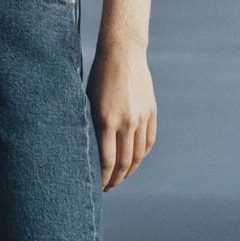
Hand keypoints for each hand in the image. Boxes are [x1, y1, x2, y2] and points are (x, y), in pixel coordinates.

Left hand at [87, 43, 156, 190]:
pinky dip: (141, 155)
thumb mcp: (88, 101)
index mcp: (106, 120)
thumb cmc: (98, 77)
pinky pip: (148, 141)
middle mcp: (126, 121)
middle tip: (108, 187)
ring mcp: (141, 117)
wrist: (123, 53)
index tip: (98, 186)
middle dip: (115, 179)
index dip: (103, 177)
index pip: (107, 160)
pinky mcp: (151, 112)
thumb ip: (92, 126)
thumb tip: (90, 153)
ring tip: (121, 178)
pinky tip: (133, 161)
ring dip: (129, 171)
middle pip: (124, 162)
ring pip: (138, 155)